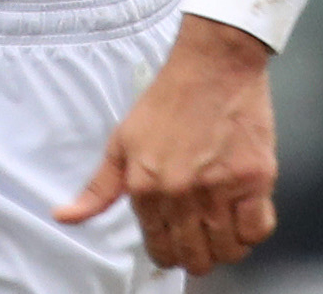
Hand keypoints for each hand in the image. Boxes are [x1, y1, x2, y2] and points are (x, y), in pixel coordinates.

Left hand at [55, 13, 278, 274]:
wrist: (213, 64)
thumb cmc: (170, 97)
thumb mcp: (122, 141)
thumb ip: (98, 189)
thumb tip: (64, 217)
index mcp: (146, 188)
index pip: (160, 251)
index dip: (170, 250)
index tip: (178, 239)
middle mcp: (181, 194)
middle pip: (195, 258)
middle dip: (198, 253)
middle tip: (203, 233)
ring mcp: (220, 188)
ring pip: (228, 251)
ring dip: (227, 245)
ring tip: (225, 222)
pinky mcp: (254, 179)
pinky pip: (258, 230)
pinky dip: (253, 228)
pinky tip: (244, 210)